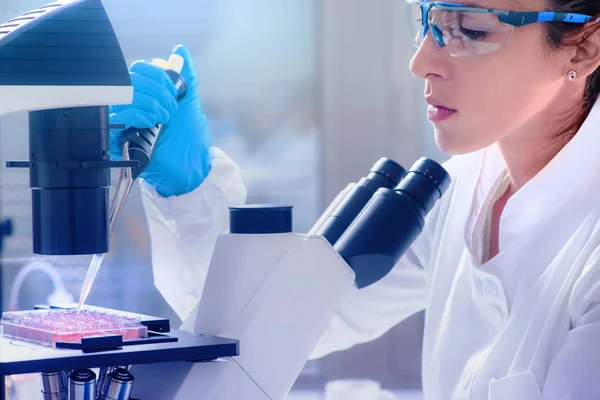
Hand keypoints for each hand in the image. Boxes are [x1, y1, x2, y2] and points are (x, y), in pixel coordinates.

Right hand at [110, 45, 210, 196]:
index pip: (138, 70)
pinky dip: (137, 114)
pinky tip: (150, 123)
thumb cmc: (190, 138)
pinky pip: (116, 116)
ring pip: (124, 96)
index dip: (157, 77)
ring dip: (150, 104)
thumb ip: (185, 76)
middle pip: (130, 80)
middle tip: (170, 111)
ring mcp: (122, 121)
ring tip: (162, 119)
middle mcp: (130, 105)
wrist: (191, 166)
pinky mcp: (116, 139)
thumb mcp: (189, 102)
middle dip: (156, 92)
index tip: (174, 94)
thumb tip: (180, 50)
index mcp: (145, 95)